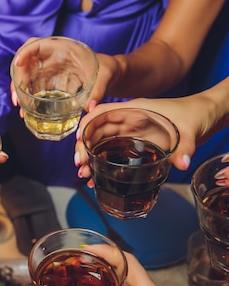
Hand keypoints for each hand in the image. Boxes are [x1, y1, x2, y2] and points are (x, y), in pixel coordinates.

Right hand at [73, 97, 198, 187]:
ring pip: (102, 143)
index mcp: (136, 109)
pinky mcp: (136, 144)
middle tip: (80, 164)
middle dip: (84, 146)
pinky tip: (97, 176)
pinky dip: (102, 163)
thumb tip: (181, 163)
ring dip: (90, 157)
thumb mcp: (190, 129)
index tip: (78, 139)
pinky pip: (113, 152)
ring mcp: (131, 133)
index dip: (87, 124)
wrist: (207, 116)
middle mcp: (129, 120)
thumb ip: (185, 146)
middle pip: (98, 131)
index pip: (103, 113)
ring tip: (84, 174)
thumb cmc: (196, 113)